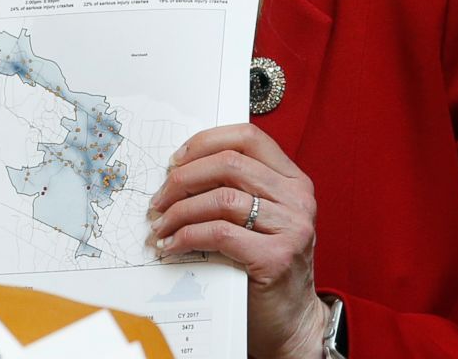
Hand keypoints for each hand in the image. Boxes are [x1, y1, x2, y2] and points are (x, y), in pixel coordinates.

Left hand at [149, 123, 329, 358]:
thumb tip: (178, 169)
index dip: (206, 142)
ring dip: (180, 210)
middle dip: (184, 178)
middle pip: (229, 164)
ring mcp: (291, 227)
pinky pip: (220, 233)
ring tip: (160, 224)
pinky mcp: (276, 258)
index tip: (176, 160)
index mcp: (293, 180)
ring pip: (221, 199)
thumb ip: (236, 187)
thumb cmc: (267, 263)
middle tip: (160, 197)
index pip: (248, 138)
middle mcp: (297, 198)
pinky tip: (173, 245)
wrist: (292, 320)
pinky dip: (188, 236)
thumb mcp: (260, 216)